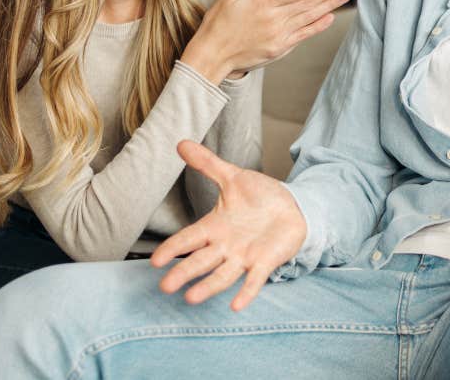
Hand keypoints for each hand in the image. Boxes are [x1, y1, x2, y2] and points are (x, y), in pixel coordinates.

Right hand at [152, 141, 307, 309]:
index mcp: (215, 226)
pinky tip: (237, 306)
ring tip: (191, 298)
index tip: (156, 261)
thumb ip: (207, 164)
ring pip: (222, 274)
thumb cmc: (260, 196)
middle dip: (184, 272)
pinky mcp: (265, 262)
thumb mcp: (233, 177)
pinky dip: (246, 292)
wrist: (293, 206)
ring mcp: (244, 256)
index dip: (173, 248)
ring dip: (208, 286)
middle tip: (165, 286)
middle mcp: (226, 245)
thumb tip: (181, 143)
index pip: (189, 238)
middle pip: (200, 261)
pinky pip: (254, 280)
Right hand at [181, 0, 355, 81]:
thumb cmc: (219, 22)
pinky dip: (319, 25)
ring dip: (331, 6)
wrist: (211, 56)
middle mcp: (276, 19)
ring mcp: (280, 36)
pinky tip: (330, 17)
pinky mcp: (280, 49)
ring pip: (311, 17)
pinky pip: (304, 34)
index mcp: (264, 2)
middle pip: (311, 3)